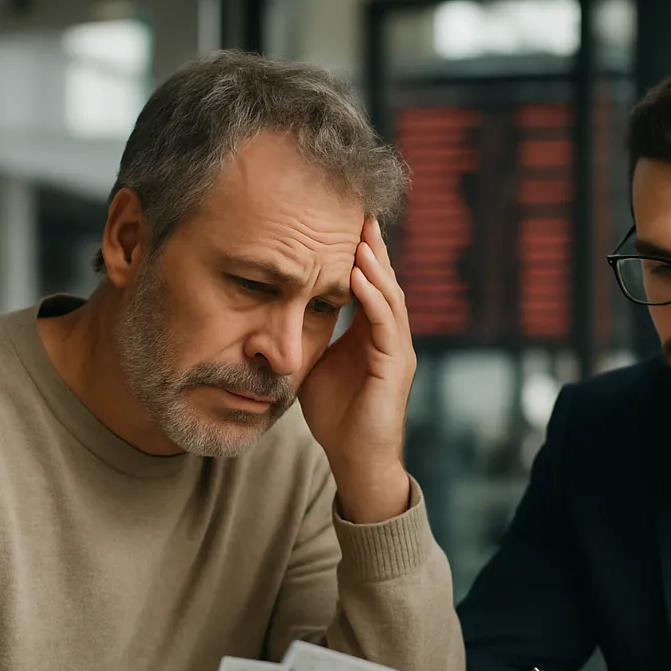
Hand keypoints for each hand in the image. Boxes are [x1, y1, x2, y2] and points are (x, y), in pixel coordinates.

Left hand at [298, 217, 415, 523]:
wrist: (355, 460)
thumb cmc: (336, 417)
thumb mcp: (314, 366)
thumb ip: (307, 336)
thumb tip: (274, 311)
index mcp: (371, 335)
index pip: (367, 284)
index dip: (357, 253)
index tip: (339, 220)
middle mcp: (389, 338)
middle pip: (384, 281)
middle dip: (372, 246)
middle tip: (358, 210)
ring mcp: (396, 351)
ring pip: (390, 297)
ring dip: (375, 266)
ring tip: (360, 234)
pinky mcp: (396, 367)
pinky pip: (386, 324)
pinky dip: (373, 297)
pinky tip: (358, 275)